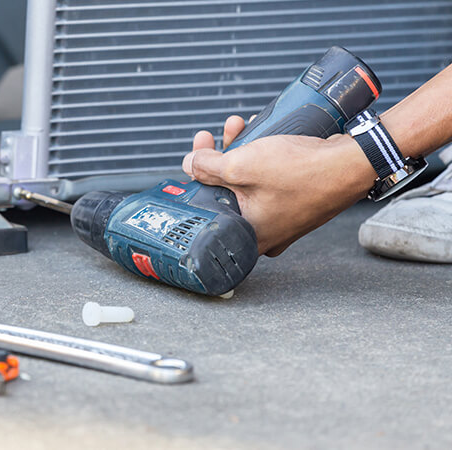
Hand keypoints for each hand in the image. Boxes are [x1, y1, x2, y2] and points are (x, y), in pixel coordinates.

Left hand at [182, 116, 376, 255]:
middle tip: (213, 137)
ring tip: (238, 125)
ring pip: (248, 181)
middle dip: (218, 157)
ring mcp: (283, 216)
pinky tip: (259, 134)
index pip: (208, 207)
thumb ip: (208, 167)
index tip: (196, 155)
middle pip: (227, 192)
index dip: (198, 176)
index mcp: (248, 234)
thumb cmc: (304, 173)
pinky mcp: (296, 200)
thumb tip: (191, 164)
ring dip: (239, 150)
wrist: (354, 163)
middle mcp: (266, 231)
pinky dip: (261, 157)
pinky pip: (269, 179)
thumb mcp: (241, 166)